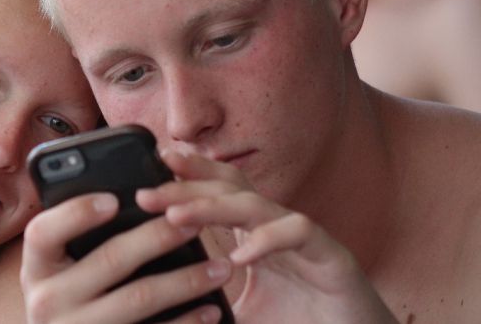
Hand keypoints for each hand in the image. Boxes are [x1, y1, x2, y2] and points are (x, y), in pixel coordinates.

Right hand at [21, 192, 230, 322]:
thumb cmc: (65, 299)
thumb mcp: (56, 271)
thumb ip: (76, 238)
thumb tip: (129, 194)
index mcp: (36, 269)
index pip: (42, 232)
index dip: (77, 213)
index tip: (114, 199)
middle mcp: (48, 301)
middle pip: (108, 260)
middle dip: (157, 236)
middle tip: (195, 221)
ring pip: (139, 298)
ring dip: (186, 280)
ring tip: (221, 267)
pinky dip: (186, 322)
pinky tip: (211, 309)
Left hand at [137, 152, 399, 323]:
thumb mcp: (240, 312)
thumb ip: (207, 298)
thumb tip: (164, 303)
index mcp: (256, 234)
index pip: (218, 191)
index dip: (188, 176)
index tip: (151, 169)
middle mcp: (278, 228)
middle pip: (230, 189)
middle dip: (187, 186)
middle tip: (147, 193)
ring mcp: (306, 239)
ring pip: (257, 205)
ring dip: (214, 207)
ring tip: (176, 217)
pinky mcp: (333, 257)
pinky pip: (300, 232)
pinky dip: (268, 239)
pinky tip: (240, 255)